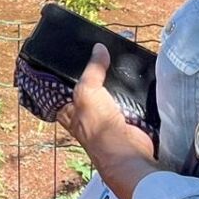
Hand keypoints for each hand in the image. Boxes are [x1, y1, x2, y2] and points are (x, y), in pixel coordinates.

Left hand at [57, 43, 158, 198]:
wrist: (127, 151)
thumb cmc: (98, 125)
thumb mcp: (87, 92)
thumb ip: (92, 69)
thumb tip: (99, 47)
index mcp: (69, 109)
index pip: (63, 87)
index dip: (66, 71)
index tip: (73, 52)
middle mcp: (87, 112)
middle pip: (90, 86)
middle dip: (97, 72)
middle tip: (103, 49)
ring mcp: (107, 114)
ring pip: (110, 90)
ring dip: (116, 79)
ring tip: (121, 54)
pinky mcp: (127, 117)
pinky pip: (128, 96)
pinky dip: (131, 87)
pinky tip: (135, 71)